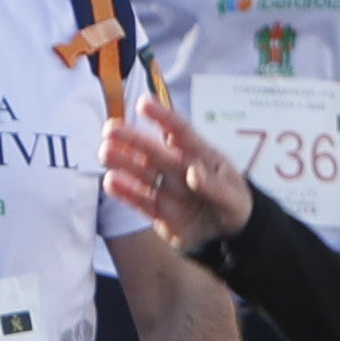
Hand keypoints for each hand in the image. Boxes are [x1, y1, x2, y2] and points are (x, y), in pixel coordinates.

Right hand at [100, 88, 252, 247]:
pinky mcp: (159, 212)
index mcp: (200, 155)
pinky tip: (111, 181)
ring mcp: (167, 188)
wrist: (230, 236)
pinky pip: (140, 200)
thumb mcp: (233, 198)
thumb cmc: (234, 206)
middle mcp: (178, 168)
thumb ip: (215, 186)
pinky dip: (125, 192)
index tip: (143, 103)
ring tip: (105, 152)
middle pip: (153, 150)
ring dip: (123, 161)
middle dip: (132, 138)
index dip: (162, 116)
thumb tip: (192, 172)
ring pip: (142, 172)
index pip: (180, 131)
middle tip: (110, 129)